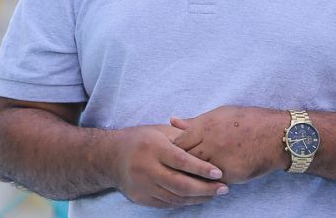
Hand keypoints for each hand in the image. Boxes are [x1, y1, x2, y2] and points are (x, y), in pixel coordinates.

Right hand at [113, 124, 227, 207]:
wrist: (111, 157)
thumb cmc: (141, 139)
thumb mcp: (160, 131)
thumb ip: (183, 137)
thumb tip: (208, 144)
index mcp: (153, 148)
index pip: (181, 161)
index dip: (202, 168)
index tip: (219, 173)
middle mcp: (146, 168)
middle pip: (180, 184)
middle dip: (205, 188)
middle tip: (224, 188)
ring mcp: (143, 186)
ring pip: (175, 197)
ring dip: (198, 198)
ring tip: (215, 194)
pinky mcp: (141, 198)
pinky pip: (167, 203)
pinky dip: (185, 202)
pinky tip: (198, 198)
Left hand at [170, 106, 289, 183]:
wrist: (275, 135)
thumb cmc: (247, 121)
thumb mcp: (220, 114)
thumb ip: (194, 121)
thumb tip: (172, 120)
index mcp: (205, 126)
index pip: (178, 143)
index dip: (174, 150)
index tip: (174, 153)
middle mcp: (210, 143)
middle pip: (184, 159)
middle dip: (180, 164)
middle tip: (178, 167)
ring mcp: (220, 160)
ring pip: (197, 172)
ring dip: (193, 174)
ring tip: (191, 174)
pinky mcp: (230, 174)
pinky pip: (213, 180)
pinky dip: (209, 180)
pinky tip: (208, 179)